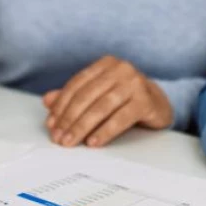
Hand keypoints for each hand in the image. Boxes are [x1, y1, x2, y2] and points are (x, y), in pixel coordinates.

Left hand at [42, 56, 172, 147]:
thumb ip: (74, 96)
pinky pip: (121, 118)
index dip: (61, 105)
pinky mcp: (146, 101)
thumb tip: (47, 101)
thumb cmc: (125, 98)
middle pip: (87, 95)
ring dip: (83, 127)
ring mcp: (135, 83)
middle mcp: (121, 69)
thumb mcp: (99, 94)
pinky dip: (105, 131)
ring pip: (101, 107)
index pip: (77, 83)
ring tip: (72, 141)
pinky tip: (94, 142)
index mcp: (106, 64)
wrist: (158, 104)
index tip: (51, 124)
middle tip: (59, 137)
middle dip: (69, 118)